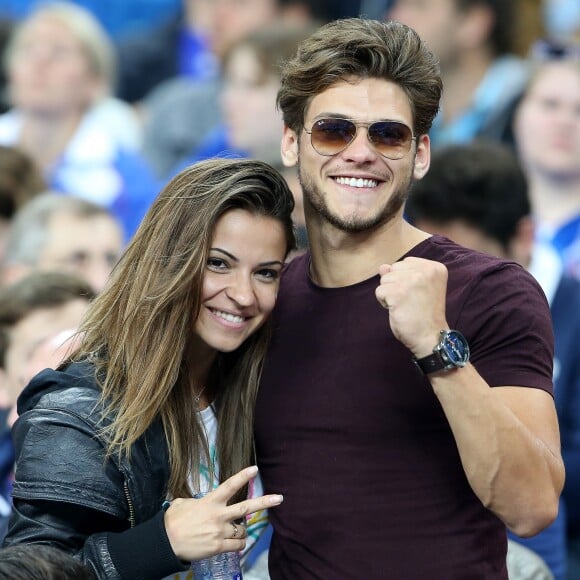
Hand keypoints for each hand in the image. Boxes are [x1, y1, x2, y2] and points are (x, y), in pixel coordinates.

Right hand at [163, 465, 282, 561]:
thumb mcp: (182, 503)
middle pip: (246, 507)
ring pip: (242, 531)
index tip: (255, 469)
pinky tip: (236, 543)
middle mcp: (219, 515)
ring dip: (241, 531)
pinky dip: (239, 544)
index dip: (243, 476)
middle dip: (264, 502)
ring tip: (236, 531)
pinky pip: (237, 546)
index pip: (230, 485)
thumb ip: (194, 501)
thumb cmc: (172, 521)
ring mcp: (220, 532)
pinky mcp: (218, 547)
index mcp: (210, 501)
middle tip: (280, 498)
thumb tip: (196, 503)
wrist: (165, 542)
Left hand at [375, 257, 448, 356]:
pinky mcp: (398, 293)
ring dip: (389, 294)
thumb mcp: (417, 288)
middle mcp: (426, 271)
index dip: (405, 279)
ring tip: (404, 305)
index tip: (417, 293)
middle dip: (396, 285)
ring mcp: (412, 281)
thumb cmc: (425, 313)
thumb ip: (401, 274)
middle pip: (393, 269)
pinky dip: (384, 302)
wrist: (430, 336)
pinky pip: (379, 291)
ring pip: (385, 280)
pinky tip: (398, 310)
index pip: (405, 263)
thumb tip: (383, 267)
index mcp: (435, 268)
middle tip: (410, 301)